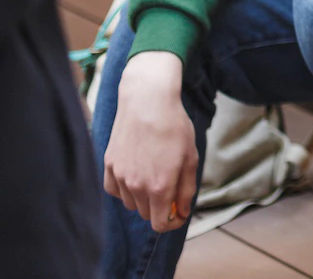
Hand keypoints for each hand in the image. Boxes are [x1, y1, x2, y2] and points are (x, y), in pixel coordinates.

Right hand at [103, 51, 197, 232]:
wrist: (148, 102)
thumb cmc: (174, 128)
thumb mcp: (190, 158)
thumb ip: (185, 190)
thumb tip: (180, 213)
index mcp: (159, 187)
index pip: (160, 224)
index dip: (172, 222)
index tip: (178, 212)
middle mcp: (136, 186)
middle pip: (146, 214)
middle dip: (160, 206)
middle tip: (171, 186)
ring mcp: (119, 177)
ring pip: (130, 203)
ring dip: (142, 197)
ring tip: (155, 172)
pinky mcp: (108, 166)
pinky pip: (115, 191)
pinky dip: (125, 188)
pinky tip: (136, 172)